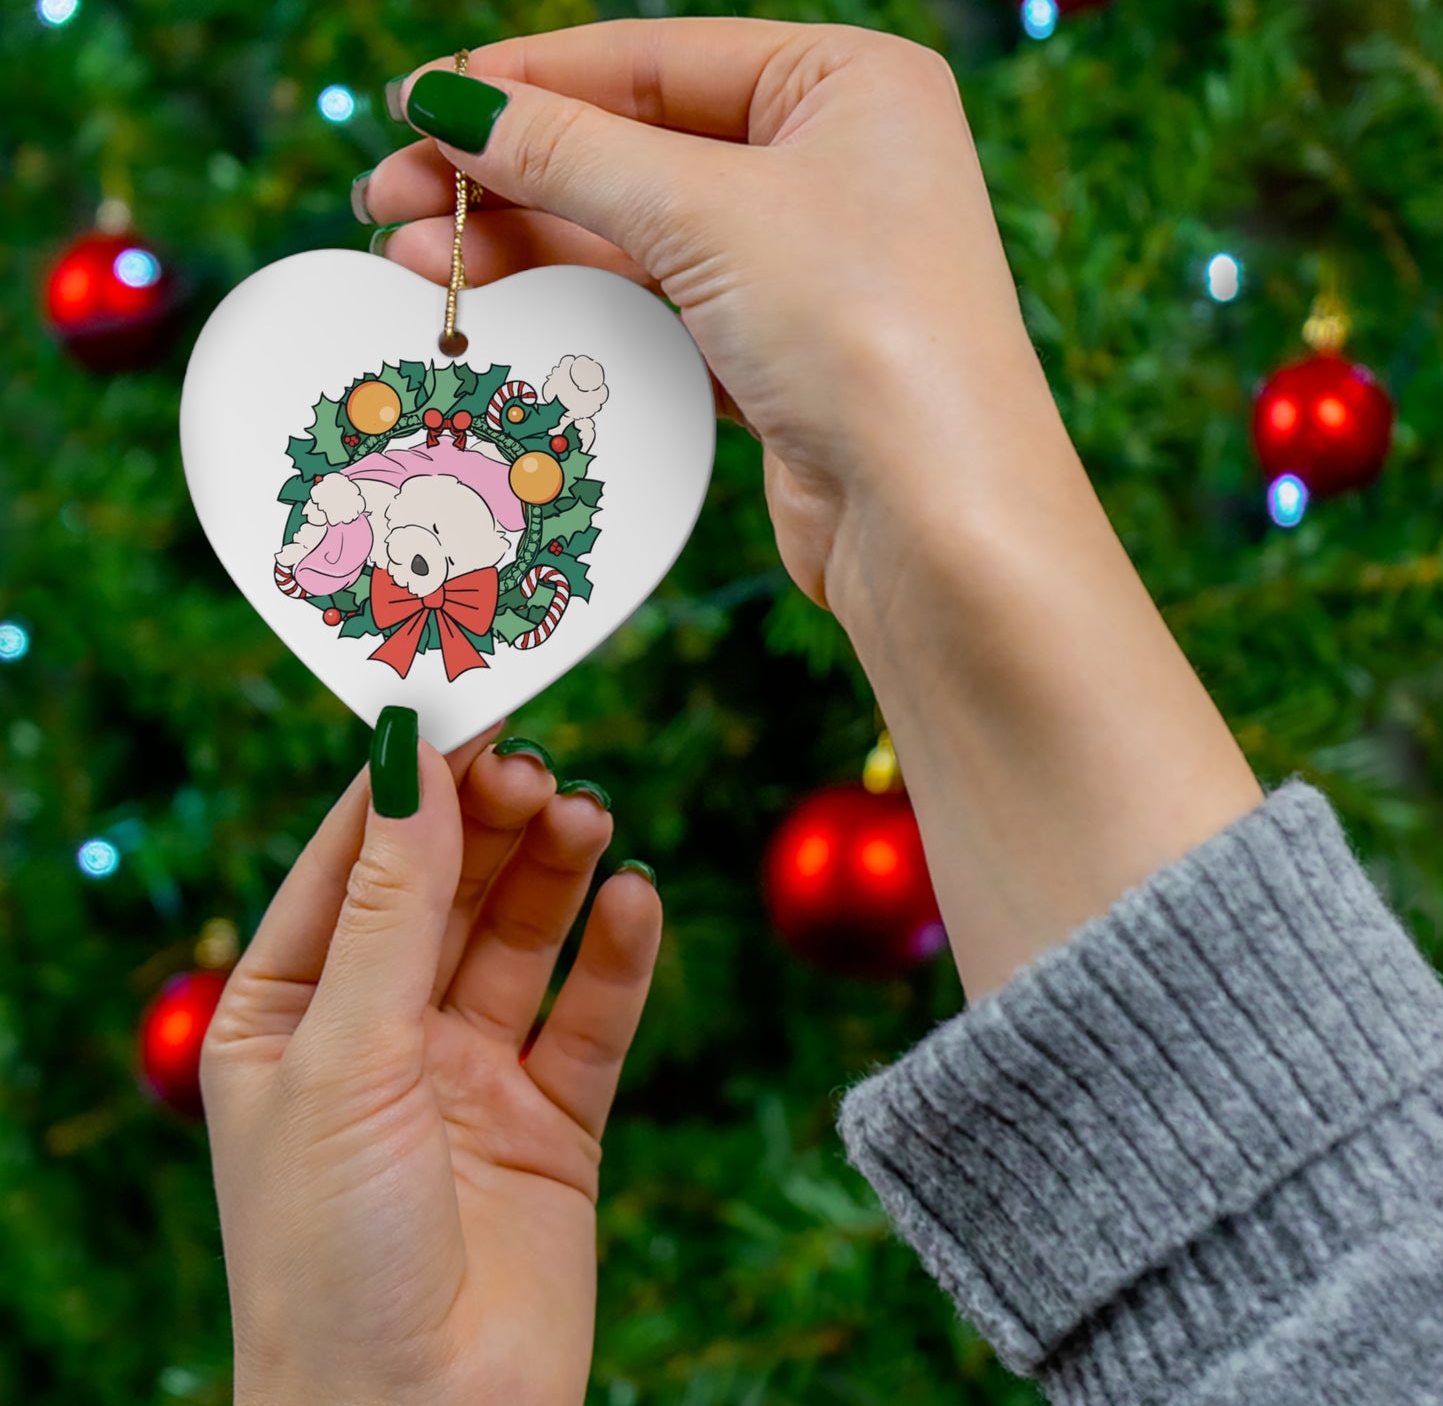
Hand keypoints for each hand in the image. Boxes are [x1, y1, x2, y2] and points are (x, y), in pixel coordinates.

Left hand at [201, 725, 660, 1405]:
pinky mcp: (552, 1120)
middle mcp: (380, 1034)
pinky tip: (635, 899)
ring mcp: (469, 1074)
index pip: (352, 862)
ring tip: (588, 817)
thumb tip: (409, 757)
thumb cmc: (331, 1255)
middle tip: (538, 767)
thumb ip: (391, 905)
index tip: (466, 703)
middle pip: (446, 887)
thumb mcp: (346, 1056)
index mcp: (289, 1013)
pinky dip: (617, 955)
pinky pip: (591, 1016)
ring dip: (555, 871)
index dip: (407, 782)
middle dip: (490, 821)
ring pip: (521, 937)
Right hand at [361, 18, 1048, 614]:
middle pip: (636, 147)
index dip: (526, 79)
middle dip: (509, 172)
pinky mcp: (781, 355)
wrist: (935, 522)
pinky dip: (581, 305)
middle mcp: (834, 165)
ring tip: (414, 260)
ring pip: (640, 233)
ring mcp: (808, 265)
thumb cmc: (862, 333)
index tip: (417, 102)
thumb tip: (451, 103)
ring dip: (529, 243)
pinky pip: (660, 308)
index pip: (654, 60)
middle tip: (389, 197)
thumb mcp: (706, 212)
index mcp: (848, 84)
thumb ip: (571, 152)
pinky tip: (500, 306)